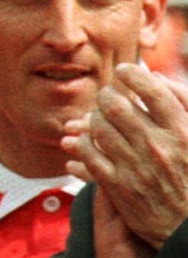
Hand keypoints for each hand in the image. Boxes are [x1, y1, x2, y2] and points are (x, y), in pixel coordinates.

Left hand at [63, 63, 187, 248]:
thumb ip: (184, 103)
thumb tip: (156, 77)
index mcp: (183, 132)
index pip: (152, 91)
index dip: (133, 75)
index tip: (125, 70)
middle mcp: (158, 147)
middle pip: (116, 105)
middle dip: (107, 95)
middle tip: (108, 96)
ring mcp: (136, 167)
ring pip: (98, 127)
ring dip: (93, 118)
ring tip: (98, 119)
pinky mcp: (118, 187)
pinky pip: (88, 155)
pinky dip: (81, 144)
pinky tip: (82, 142)